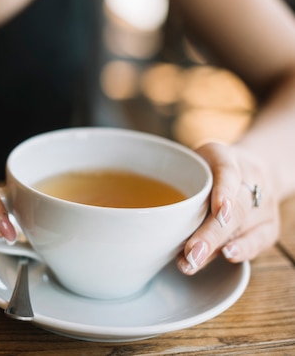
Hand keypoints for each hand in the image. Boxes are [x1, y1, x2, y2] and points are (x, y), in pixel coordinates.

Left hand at [177, 142, 279, 274]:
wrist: (247, 169)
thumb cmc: (205, 170)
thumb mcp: (189, 164)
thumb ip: (174, 183)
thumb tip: (149, 222)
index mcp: (223, 156)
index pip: (227, 172)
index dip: (224, 192)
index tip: (218, 212)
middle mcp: (250, 176)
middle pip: (238, 206)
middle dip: (212, 233)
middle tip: (192, 252)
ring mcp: (263, 200)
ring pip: (245, 225)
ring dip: (218, 247)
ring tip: (194, 261)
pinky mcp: (270, 222)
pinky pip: (261, 238)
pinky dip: (244, 249)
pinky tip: (228, 256)